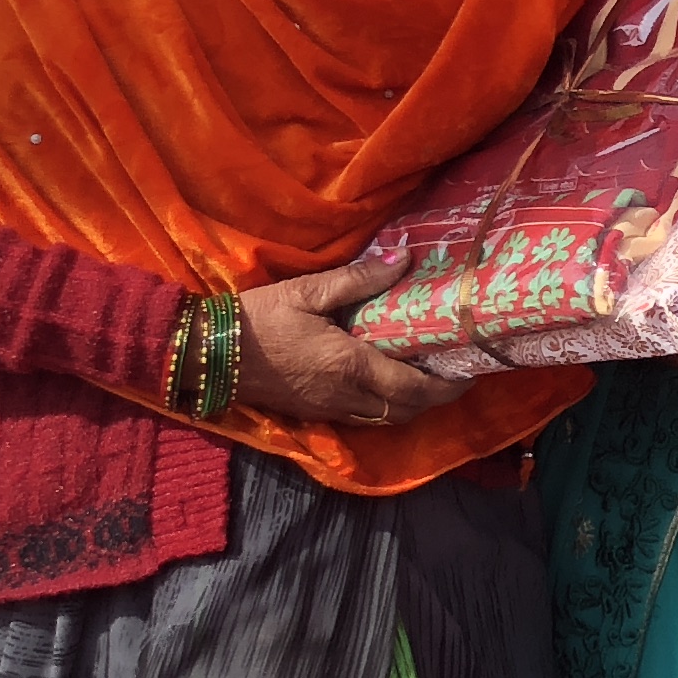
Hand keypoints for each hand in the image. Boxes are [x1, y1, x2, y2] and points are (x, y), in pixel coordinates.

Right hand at [255, 258, 460, 427]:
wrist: (206, 353)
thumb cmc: (258, 318)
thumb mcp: (308, 290)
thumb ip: (359, 279)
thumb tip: (404, 258)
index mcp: (351, 366)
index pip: (415, 388)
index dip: (448, 387)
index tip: (470, 372)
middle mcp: (346, 396)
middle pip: (406, 411)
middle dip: (436, 398)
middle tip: (453, 373)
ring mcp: (328, 409)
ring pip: (384, 419)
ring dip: (409, 405)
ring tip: (424, 378)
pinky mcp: (312, 413)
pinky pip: (361, 419)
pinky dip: (382, 408)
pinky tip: (384, 384)